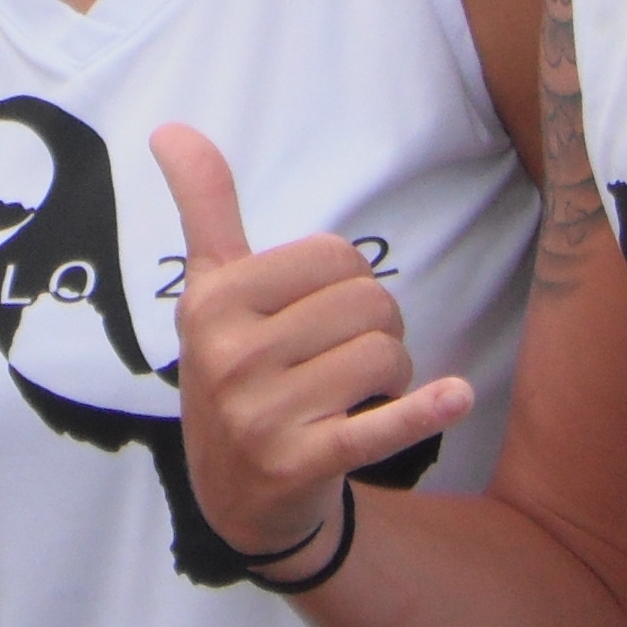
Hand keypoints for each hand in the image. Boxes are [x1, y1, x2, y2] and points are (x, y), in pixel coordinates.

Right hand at [152, 125, 465, 574]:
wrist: (235, 499)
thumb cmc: (237, 373)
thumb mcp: (210, 292)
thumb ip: (203, 207)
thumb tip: (172, 126)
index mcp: (213, 301)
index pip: (332, 255)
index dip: (349, 280)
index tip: (325, 312)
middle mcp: (230, 355)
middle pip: (367, 304)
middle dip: (379, 328)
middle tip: (347, 359)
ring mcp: (262, 414)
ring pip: (385, 355)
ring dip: (396, 375)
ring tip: (360, 394)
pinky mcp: (300, 463)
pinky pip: (381, 426)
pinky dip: (425, 412)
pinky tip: (454, 398)